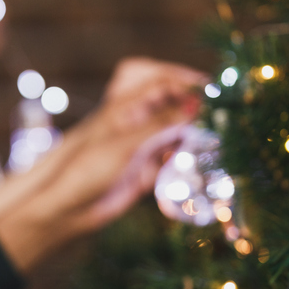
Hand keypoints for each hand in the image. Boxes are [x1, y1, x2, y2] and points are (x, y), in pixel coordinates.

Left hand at [0, 58, 205, 270]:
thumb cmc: (88, 169)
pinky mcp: (148, 168)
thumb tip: (195, 107)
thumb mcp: (127, 142)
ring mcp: (143, 143)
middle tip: (215, 112)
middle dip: (193, 104)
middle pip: (172, 101)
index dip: (186, 83)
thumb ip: (162, 124)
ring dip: (193, 132)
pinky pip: (174, 158)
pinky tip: (198, 161)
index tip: (211, 92)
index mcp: (126, 105)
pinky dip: (187, 157)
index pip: (161, 81)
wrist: (72, 208)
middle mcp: (137, 120)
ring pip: (176, 129)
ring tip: (212, 136)